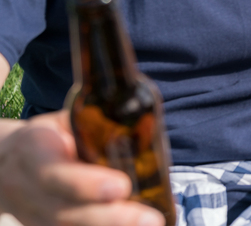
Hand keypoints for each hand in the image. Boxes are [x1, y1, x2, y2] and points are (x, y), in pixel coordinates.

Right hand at [0, 111, 164, 225]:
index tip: (122, 187)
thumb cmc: (46, 138)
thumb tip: (141, 123)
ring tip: (148, 225)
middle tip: (150, 220)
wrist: (4, 164)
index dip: (86, 184)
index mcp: (33, 150)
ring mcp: (31, 214)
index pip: (55, 172)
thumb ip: (93, 125)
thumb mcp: (62, 122)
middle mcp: (27, 188)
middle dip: (110, 218)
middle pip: (65, 211)